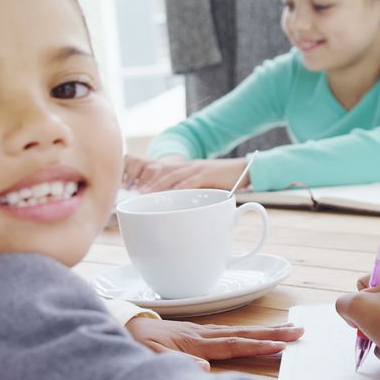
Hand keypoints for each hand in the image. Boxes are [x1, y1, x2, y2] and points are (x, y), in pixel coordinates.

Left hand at [124, 317, 303, 370]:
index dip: (256, 346)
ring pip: (240, 330)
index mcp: (195, 342)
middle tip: (299, 330)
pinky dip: (248, 331)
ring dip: (265, 330)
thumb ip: (176, 363)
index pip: (232, 345)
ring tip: (289, 328)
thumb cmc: (136, 343)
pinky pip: (230, 332)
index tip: (279, 346)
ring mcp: (202, 332)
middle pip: (244, 334)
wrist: (125, 326)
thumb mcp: (150, 357)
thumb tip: (204, 368)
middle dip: (272, 333)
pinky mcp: (199, 332)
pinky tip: (258, 332)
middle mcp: (203, 334)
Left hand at [127, 156, 248, 192]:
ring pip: (172, 176)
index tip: (137, 190)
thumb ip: (192, 195)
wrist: (244, 170)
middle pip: (163, 173)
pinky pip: (190, 181)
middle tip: (135, 192)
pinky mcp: (206, 174)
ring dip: (158, 184)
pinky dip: (179, 187)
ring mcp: (196, 169)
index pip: (164, 173)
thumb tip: (181, 211)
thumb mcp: (205, 188)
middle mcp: (188, 167)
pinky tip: (170, 194)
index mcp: (186, 171)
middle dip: (148, 182)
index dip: (150, 180)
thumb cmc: (224, 182)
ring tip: (146, 193)